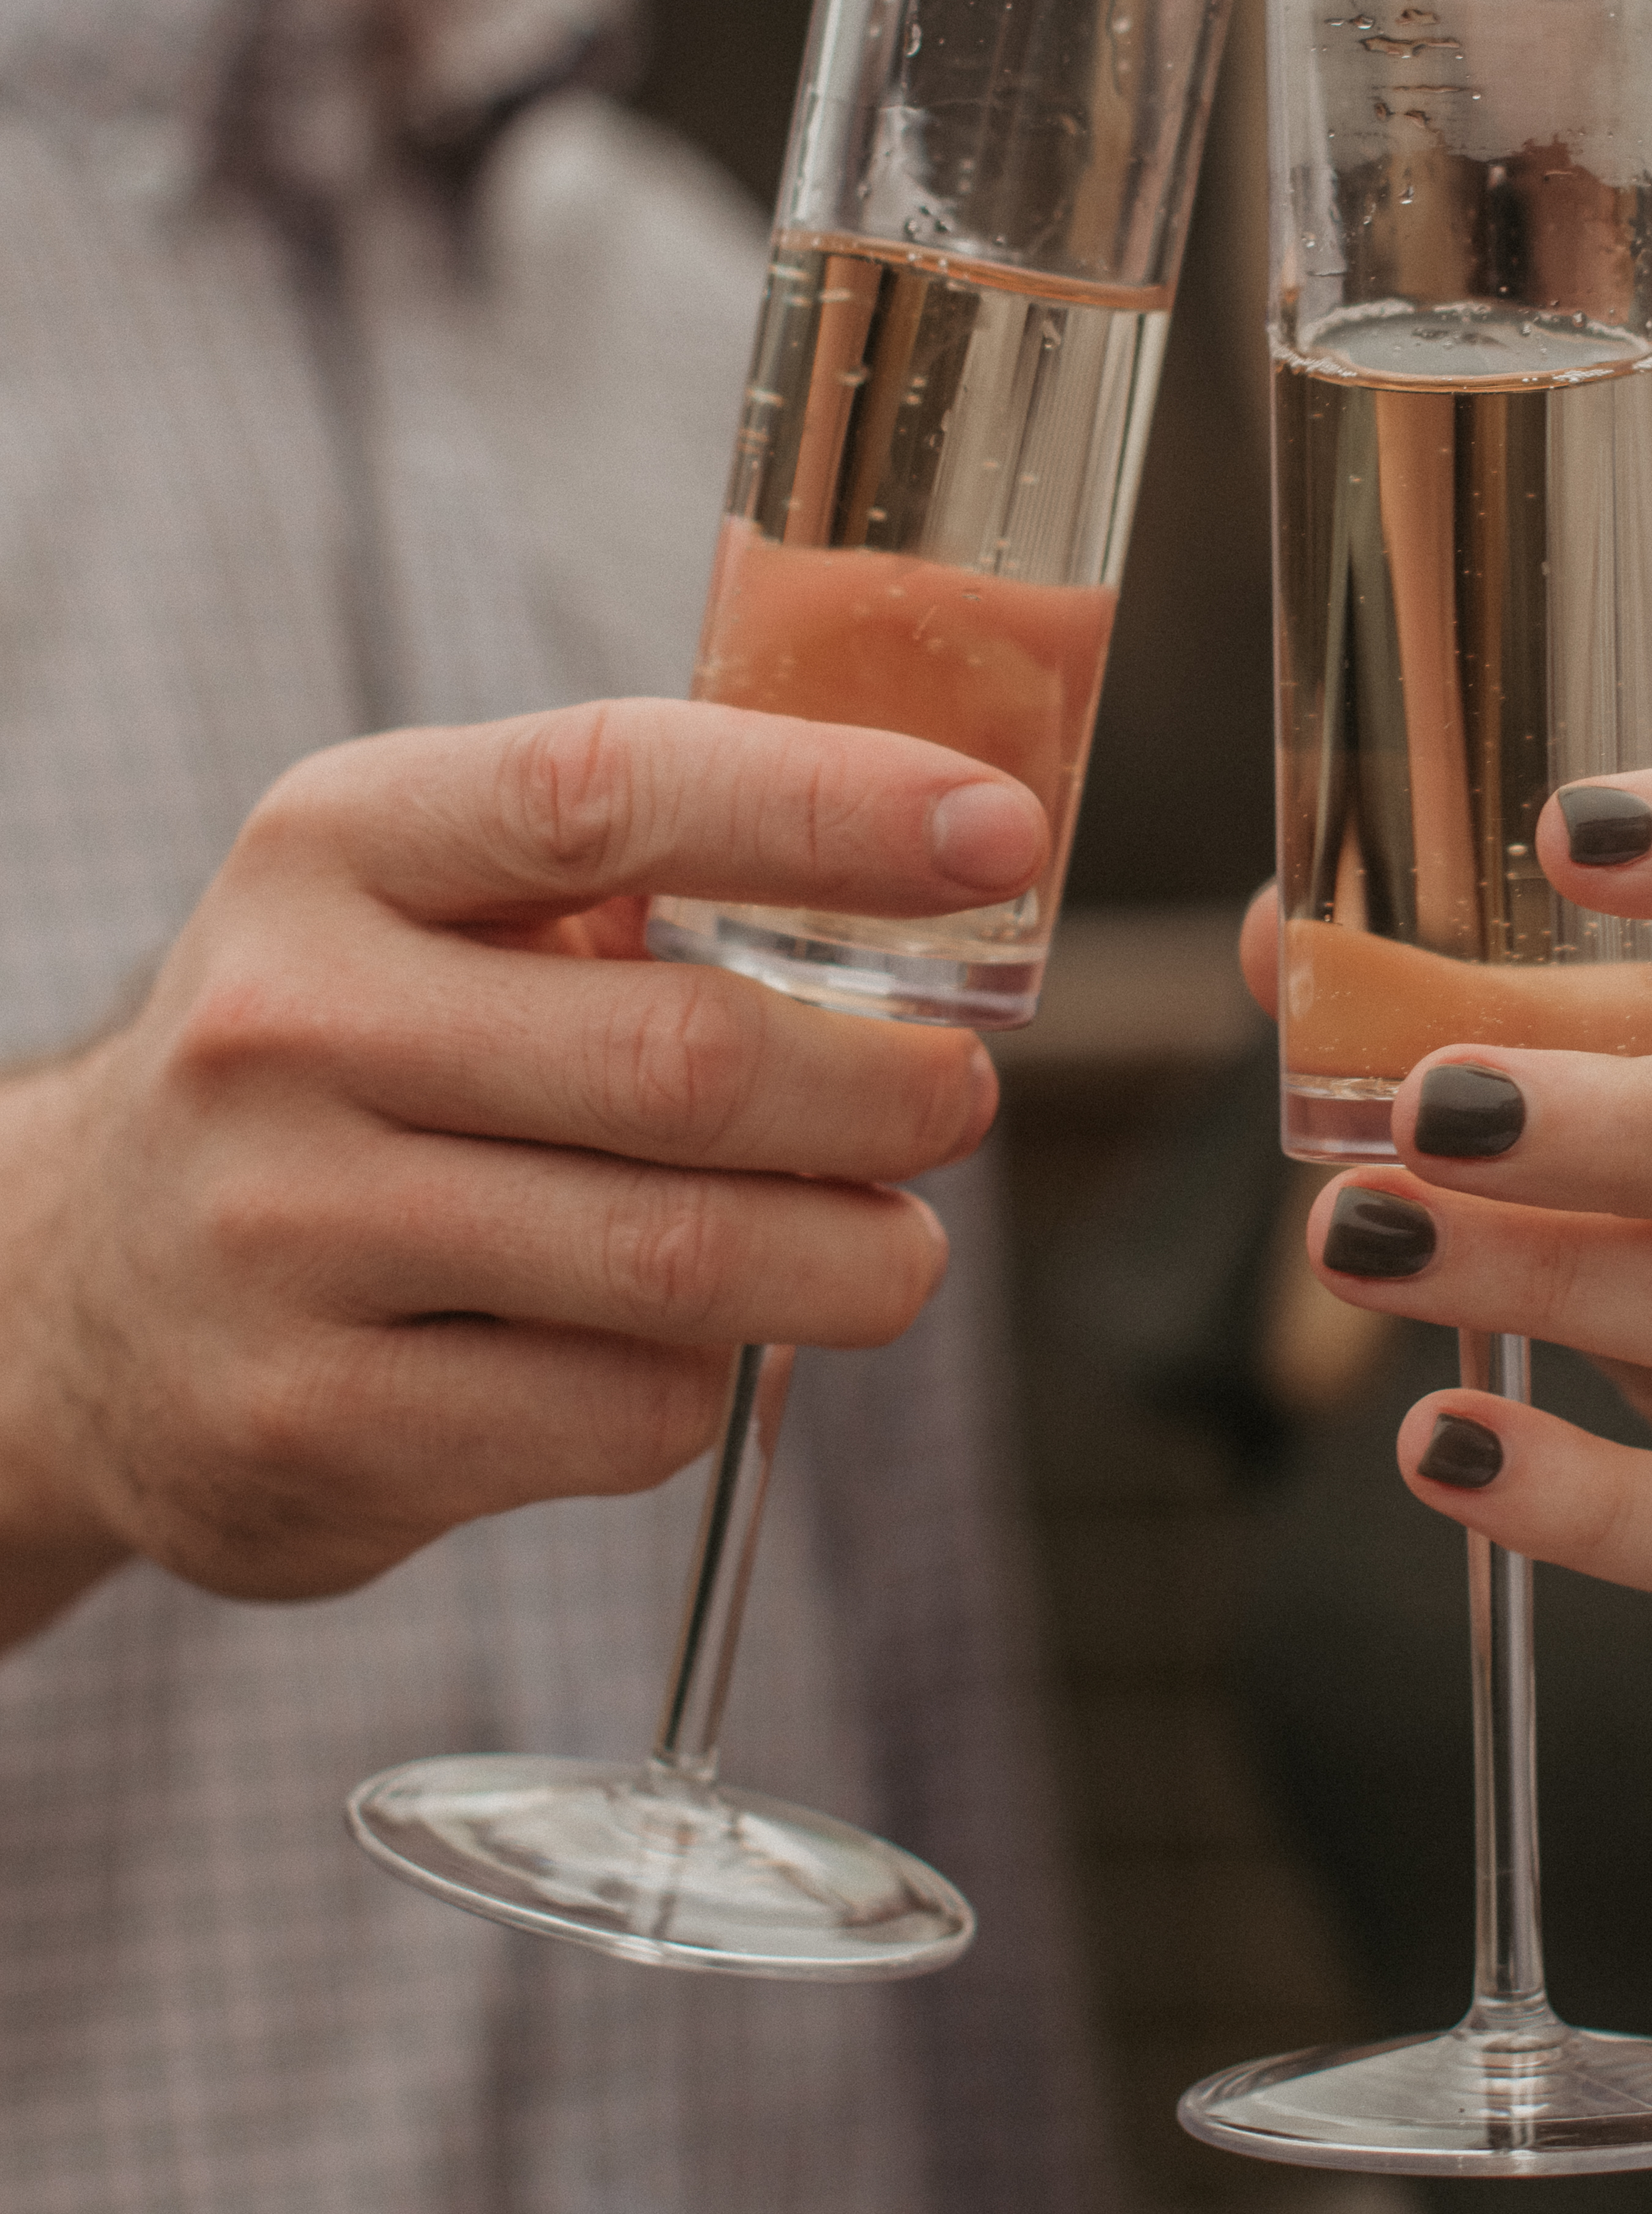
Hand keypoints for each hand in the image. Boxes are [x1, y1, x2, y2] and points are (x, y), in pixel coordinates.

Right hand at [0, 699, 1045, 1633]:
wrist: (73, 1295)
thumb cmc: (335, 1062)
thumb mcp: (426, 906)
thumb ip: (637, 871)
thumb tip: (937, 865)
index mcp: (338, 846)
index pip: (610, 789)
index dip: (829, 810)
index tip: (997, 834)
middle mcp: (287, 1028)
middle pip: (685, 1061)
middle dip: (885, 1089)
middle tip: (959, 1101)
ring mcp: (283, 1237)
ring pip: (678, 1260)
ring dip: (851, 1259)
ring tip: (897, 1247)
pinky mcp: (313, 1424)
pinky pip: (617, 1410)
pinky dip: (713, 1382)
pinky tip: (704, 1346)